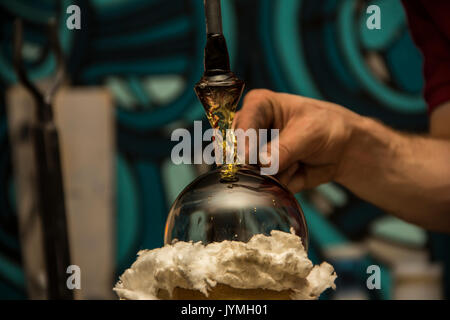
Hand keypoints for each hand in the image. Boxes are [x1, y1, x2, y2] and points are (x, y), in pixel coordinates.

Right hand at [234, 89, 363, 192]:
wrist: (341, 150)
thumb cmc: (326, 127)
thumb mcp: (309, 133)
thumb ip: (284, 149)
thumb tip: (263, 164)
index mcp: (258, 106)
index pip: (242, 123)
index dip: (243, 141)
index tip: (247, 158)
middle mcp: (250, 130)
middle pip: (238, 151)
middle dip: (256, 164)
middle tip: (281, 162)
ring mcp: (253, 154)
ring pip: (251, 172)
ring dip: (276, 174)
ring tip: (297, 162)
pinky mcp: (261, 174)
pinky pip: (264, 185)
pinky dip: (282, 184)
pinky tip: (296, 171)